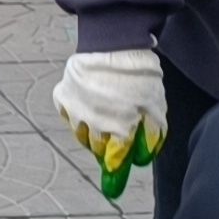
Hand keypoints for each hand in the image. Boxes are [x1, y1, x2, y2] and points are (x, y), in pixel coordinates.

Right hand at [54, 49, 167, 198]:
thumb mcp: (156, 107)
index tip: (116, 172)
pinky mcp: (62, 97)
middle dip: (106, 149)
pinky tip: (86, 108)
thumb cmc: (139, 77)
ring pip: (81, 135)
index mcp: (117, 131)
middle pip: (97, 149)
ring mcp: (75, 112)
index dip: (117, 167)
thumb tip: (144, 157)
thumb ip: (152, 135)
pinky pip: (68, 115)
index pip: (115, 159)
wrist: (112, 45)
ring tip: (100, 126)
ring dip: (91, 135)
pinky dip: (76, 116)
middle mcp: (93, 126)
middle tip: (112, 143)